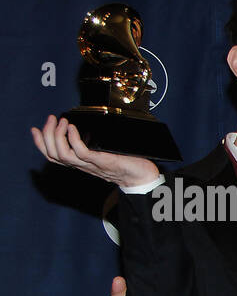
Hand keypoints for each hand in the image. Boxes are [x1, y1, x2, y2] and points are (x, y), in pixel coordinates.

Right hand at [31, 115, 159, 187]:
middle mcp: (82, 165)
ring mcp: (91, 164)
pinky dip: (73, 139)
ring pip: (62, 154)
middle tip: (51, 118)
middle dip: (46, 135)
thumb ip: (92, 143)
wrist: (142, 176)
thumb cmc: (126, 162)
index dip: (40, 143)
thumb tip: (83, 127)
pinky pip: (81, 152)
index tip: (35, 129)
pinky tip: (73, 128)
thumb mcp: (103, 151)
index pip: (53, 156)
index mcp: (80, 163)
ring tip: (62, 121)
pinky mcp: (102, 162)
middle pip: (53, 155)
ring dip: (57, 135)